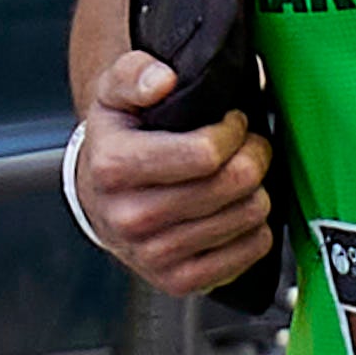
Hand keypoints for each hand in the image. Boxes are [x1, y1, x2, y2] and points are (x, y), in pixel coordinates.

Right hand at [75, 49, 272, 296]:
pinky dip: (254, 228)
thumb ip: (134, 73)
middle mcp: (130, 217)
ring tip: (239, 175)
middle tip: (249, 145)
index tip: (231, 122)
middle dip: (254, 155)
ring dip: (256, 189)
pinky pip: (250, 252)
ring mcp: (154, 255)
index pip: (205, 153)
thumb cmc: (117, 143)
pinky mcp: (178, 281)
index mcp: (114, 167)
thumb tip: (161, 81)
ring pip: (247, 216)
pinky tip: (235, 209)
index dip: (233, 131)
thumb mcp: (114, 95)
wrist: (99, 201)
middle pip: (232, 185)